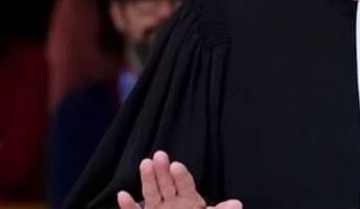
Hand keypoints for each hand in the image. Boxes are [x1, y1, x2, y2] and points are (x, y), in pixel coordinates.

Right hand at [117, 151, 241, 208]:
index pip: (186, 184)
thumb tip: (237, 204)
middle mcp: (172, 201)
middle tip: (160, 155)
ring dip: (148, 180)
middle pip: (167, 184)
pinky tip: (122, 195)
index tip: (176, 165)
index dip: (181, 176)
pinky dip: (128, 206)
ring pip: (152, 193)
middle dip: (163, 171)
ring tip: (145, 163)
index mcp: (190, 199)